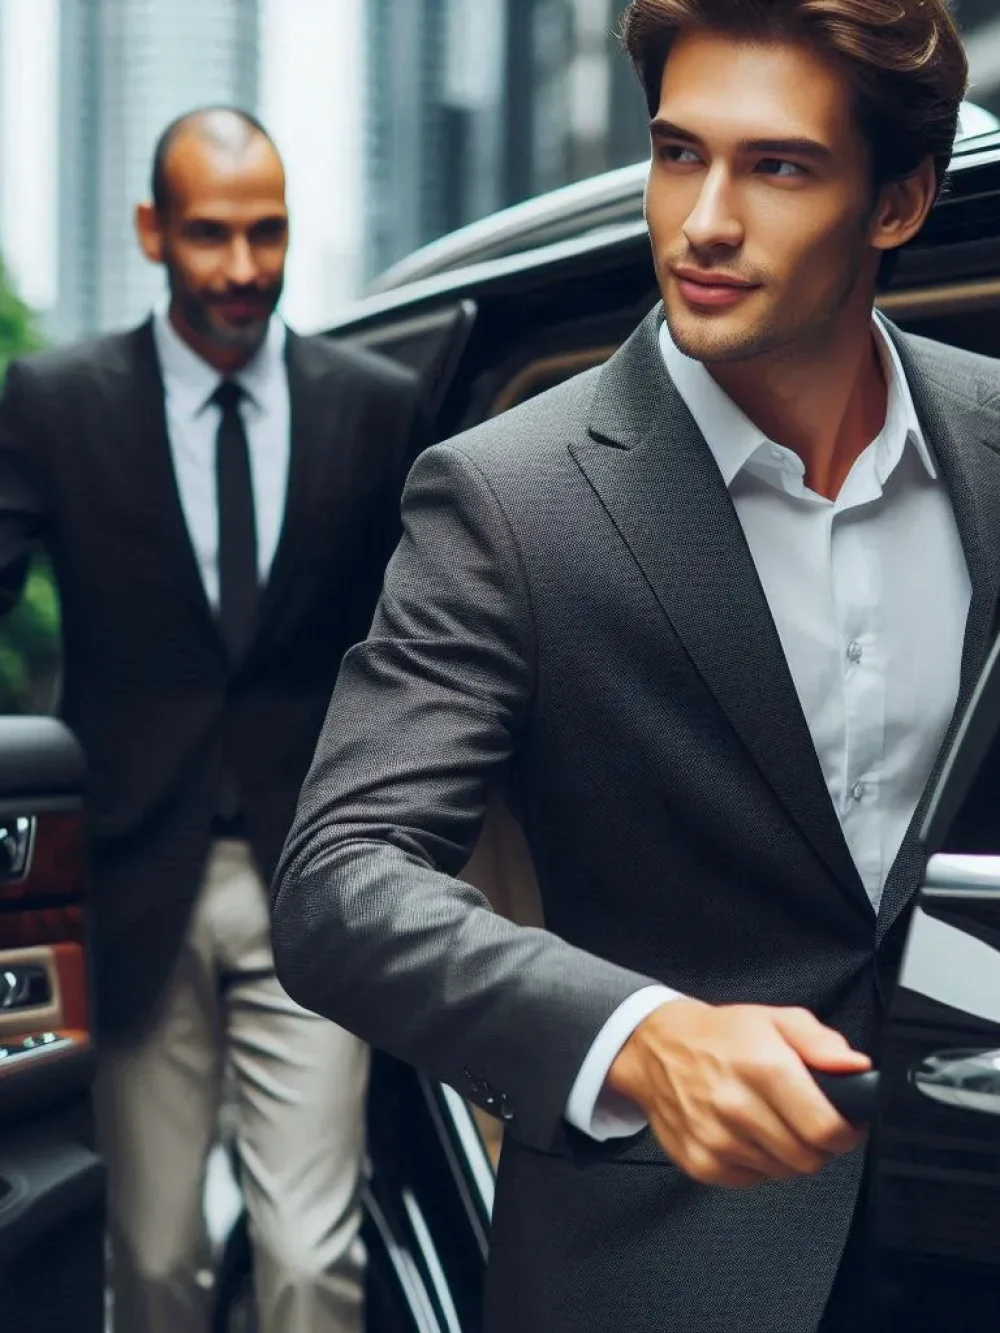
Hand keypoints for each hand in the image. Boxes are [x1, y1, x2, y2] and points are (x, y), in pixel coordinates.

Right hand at [606, 999, 869, 1187]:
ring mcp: (716, 1139)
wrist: (656, 1049)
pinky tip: (748, 1134)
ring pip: (784, 1172)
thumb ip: (821, 1042)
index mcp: (763, 1066)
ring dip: (789, 1153)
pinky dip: (760, 1163)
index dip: (847, 1132)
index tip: (846, 1124)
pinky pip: (754, 1180)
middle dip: (819, 1144)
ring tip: (773, 1122)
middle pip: (809, 1158)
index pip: (826, 1129)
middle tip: (808, 1121)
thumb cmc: (721, 1035)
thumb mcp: (776, 1020)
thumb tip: (857, 1067)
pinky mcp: (700, 1163)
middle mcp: (736, 1106)